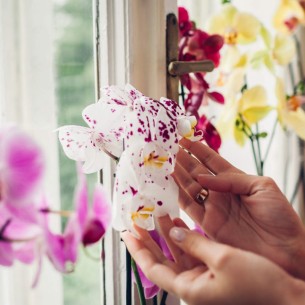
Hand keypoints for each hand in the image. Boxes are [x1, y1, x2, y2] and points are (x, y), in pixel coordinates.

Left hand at [122, 217, 304, 304]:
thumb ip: (195, 243)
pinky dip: (183, 235)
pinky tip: (179, 221)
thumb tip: (174, 232)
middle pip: (161, 259)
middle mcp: (192, 284)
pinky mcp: (212, 269)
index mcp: (190, 288)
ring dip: (166, 232)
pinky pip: (191, 250)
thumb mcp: (222, 259)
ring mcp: (202, 276)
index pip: (153, 268)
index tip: (127, 234)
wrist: (286, 295)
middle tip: (136, 221)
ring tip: (158, 213)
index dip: (138, 250)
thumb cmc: (258, 283)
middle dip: (148, 239)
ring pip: (176, 251)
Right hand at [172, 139, 304, 278]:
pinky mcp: (207, 223)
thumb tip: (202, 177)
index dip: (197, 149)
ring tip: (164, 162)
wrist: (284, 251)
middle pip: (196, 171)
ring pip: (188, 187)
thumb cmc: (280, 217)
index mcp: (235, 179)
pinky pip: (187, 206)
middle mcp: (220, 191)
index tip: (183, 138)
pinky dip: (176, 195)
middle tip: (167, 148)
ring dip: (176, 174)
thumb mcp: (262, 187)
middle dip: (182, 159)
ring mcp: (212, 207)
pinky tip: (167, 184)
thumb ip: (231, 179)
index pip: (211, 160)